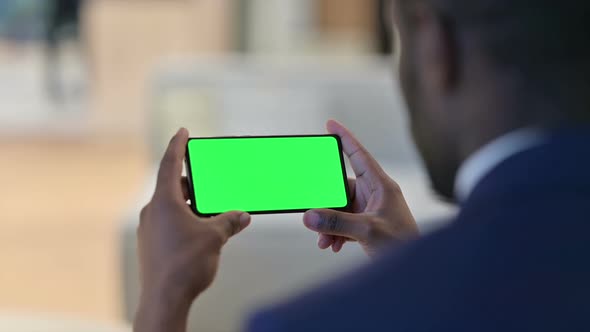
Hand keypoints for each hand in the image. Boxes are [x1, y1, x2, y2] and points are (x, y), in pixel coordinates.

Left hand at [134, 128, 250, 331]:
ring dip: (190, 205)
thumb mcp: (215, 237)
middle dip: (193, 183)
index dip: (177, 145)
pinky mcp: (150, 245)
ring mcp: (148, 229)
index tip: (182, 131)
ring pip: (171, 207)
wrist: (164, 299)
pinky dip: (184, 220)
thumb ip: (229, 221)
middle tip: (210, 181)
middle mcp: (152, 212)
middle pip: (173, 187)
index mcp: (164, 201)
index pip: (169, 164)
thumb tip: (243, 215)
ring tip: (210, 211)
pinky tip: (200, 233)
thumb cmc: (186, 264)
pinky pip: (168, 223)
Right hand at [303, 120, 418, 256]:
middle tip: (312, 214)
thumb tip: (309, 216)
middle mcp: (375, 194)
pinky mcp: (368, 224)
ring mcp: (371, 209)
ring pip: (340, 208)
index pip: (359, 155)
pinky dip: (336, 232)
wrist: (415, 269)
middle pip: (341, 188)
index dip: (345, 138)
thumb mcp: (367, 231)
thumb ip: (336, 222)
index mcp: (381, 185)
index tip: (330, 124)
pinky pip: (345, 221)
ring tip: (324, 241)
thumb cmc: (402, 244)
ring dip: (329, 223)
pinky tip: (332, 245)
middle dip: (325, 204)